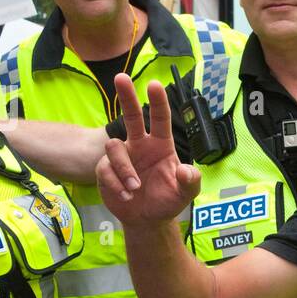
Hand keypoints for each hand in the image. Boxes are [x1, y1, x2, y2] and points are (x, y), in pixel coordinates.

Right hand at [97, 74, 199, 224]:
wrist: (148, 220)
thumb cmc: (168, 200)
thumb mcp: (186, 193)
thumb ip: (190, 182)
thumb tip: (186, 170)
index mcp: (161, 145)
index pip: (160, 119)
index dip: (158, 102)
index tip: (154, 84)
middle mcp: (140, 145)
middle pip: (130, 115)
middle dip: (126, 96)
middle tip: (120, 77)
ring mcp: (122, 156)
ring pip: (114, 146)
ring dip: (124, 168)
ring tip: (135, 188)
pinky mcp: (106, 170)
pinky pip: (105, 169)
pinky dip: (116, 183)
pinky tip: (126, 196)